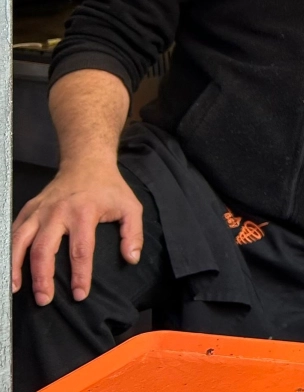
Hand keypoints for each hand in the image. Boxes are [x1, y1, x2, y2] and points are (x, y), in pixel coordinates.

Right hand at [12, 163, 142, 304]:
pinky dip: (8, 251)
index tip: (79, 294)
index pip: (81, 250)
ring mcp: (39, 211)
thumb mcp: (130, 206)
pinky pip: (13, 232)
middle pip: (44, 250)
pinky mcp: (28, 209)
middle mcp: (57, 212)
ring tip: (16, 289)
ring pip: (21, 242)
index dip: (80, 275)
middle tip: (45, 299)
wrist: (86, 163)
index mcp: (84, 212)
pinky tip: (8, 269)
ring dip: (16, 267)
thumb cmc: (109, 188)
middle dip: (43, 278)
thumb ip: (133, 233)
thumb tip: (132, 259)